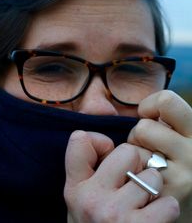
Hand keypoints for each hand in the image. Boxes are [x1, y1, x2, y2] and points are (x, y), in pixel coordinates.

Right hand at [64, 130, 178, 222]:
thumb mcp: (82, 200)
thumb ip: (90, 170)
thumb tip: (109, 142)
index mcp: (75, 188)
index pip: (80, 140)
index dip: (99, 141)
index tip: (107, 154)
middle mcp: (91, 199)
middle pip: (127, 151)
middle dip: (134, 164)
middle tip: (130, 182)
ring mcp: (115, 214)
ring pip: (152, 176)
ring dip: (152, 189)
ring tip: (142, 203)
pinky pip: (167, 201)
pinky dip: (166, 208)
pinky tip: (154, 216)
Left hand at [127, 90, 191, 212]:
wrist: (173, 203)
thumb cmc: (168, 159)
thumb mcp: (172, 133)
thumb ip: (159, 118)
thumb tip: (121, 107)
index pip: (166, 100)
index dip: (149, 106)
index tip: (149, 117)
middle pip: (143, 127)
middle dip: (137, 136)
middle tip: (148, 149)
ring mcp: (181, 178)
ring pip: (133, 151)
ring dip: (132, 157)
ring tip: (144, 166)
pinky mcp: (164, 199)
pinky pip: (130, 176)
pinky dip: (129, 178)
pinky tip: (144, 185)